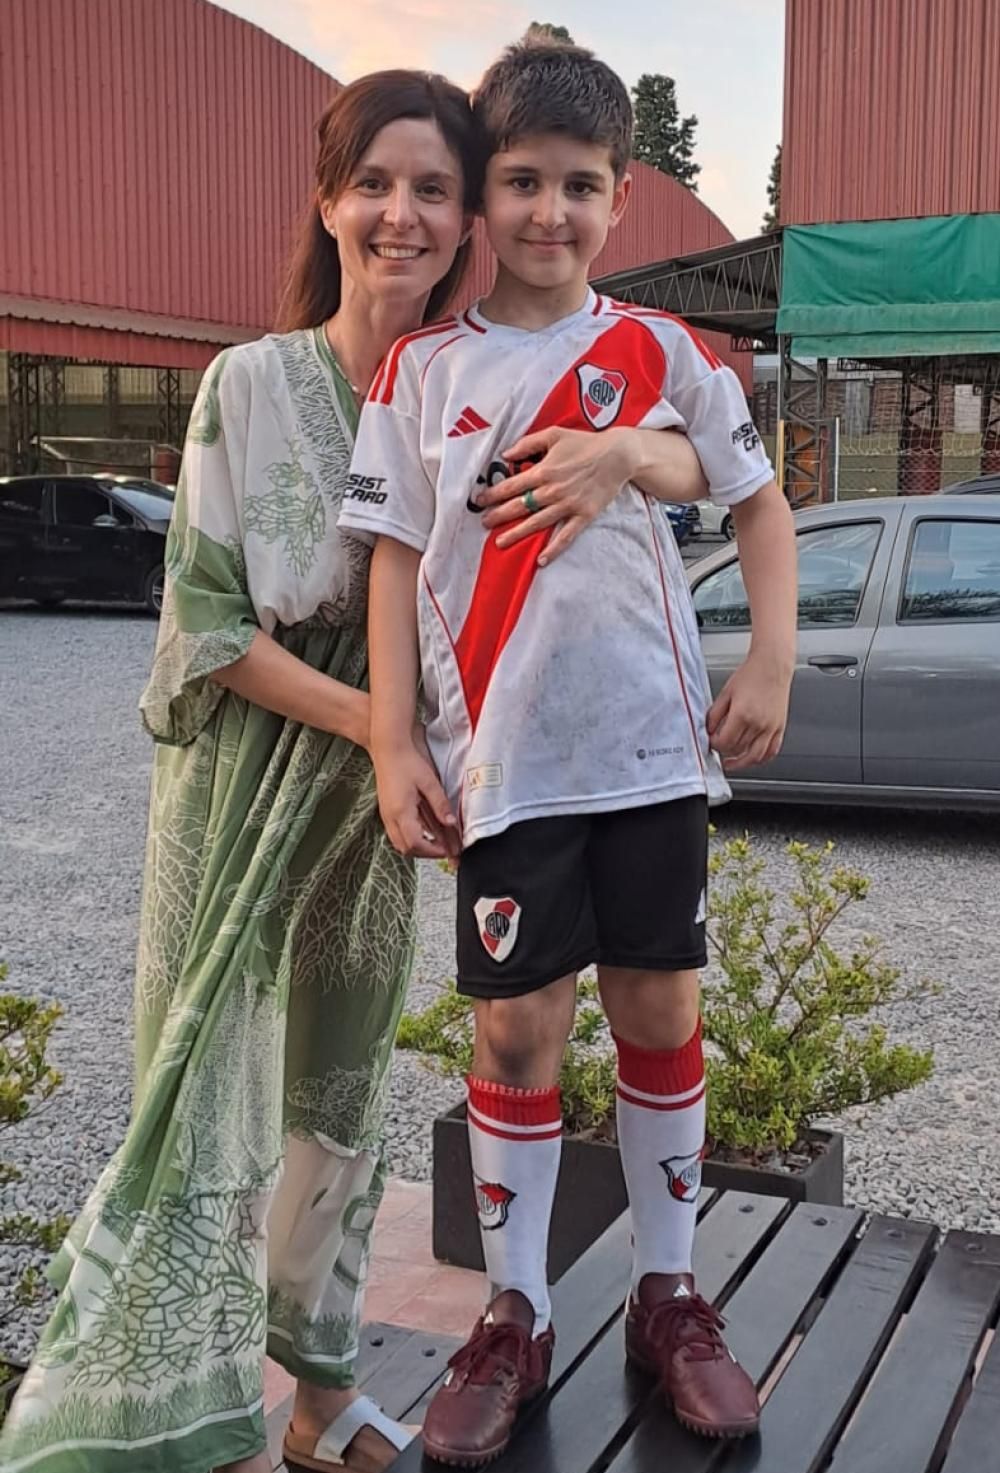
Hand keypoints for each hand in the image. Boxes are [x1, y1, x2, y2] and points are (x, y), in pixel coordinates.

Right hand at [374, 734, 460, 859]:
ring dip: (419, 846)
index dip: (433, 851)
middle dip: (426, 853)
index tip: (448, 850)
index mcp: (401, 812)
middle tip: (445, 849)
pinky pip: (398, 832)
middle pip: (406, 848)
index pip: (416, 843)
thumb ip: (441, 805)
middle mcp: (390, 817)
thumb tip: (451, 822)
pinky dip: (412, 836)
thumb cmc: (406, 760)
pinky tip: (426, 832)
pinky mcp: (387, 810)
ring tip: (437, 843)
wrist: (388, 747)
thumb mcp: (429, 782)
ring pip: (400, 842)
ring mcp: (386, 814)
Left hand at [478, 426, 635, 565]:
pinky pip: (566, 536)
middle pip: (519, 506)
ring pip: (537, 523)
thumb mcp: (554, 434)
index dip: (492, 494)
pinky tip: (541, 561)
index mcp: (543, 470)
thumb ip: (528, 443)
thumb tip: (506, 454)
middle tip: (483, 522)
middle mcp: (552, 490)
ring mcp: (568, 505)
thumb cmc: (585, 443)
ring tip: (500, 542)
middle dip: (498, 515)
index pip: (511, 486)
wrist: (618, 455)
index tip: (479, 500)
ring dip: (517, 533)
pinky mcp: (583, 516)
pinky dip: (554, 549)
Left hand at [707, 654, 791, 770]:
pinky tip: (752, 759)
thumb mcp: (725, 693)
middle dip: (725, 751)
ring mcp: (771, 728)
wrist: (772, 666)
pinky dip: (761, 759)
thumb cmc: (751, 675)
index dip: (714, 744)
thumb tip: (708, 730)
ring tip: (732, 763)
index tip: (711, 741)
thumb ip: (714, 714)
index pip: (724, 742)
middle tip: (719, 748)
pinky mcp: (780, 728)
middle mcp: (758, 724)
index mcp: (743, 714)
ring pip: (755, 756)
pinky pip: (771, 751)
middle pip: (737, 749)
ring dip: (741, 763)